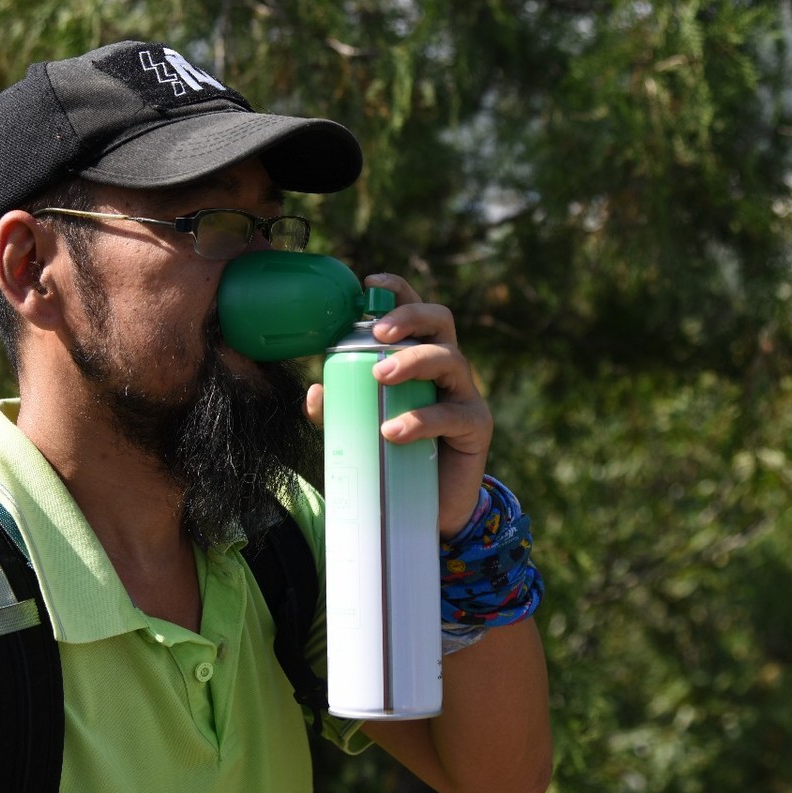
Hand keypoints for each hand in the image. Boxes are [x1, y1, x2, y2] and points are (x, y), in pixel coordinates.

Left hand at [305, 273, 491, 535]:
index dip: (397, 291)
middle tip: (377, 334)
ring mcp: (465, 394)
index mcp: (419, 354)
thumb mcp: (361, 427)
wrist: (429, 508)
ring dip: (413, 361)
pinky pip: (452, 414)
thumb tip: (314, 393)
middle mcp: (447, 366)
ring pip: (449, 359)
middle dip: (408, 318)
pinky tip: (393, 431)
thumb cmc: (395, 453)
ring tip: (379, 376)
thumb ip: (339, 409)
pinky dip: (420, 419)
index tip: (369, 284)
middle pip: (439, 320)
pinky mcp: (477, 426)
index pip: (414, 310)